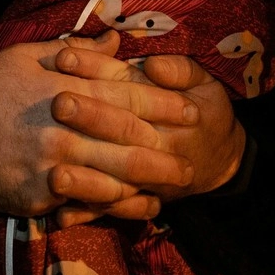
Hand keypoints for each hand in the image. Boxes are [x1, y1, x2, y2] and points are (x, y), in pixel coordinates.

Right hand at [0, 31, 195, 219]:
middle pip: (129, 144)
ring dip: (145, 187)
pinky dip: (112, 207)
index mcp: (67, 88)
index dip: (165, 106)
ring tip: (170, 192)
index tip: (192, 111)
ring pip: (112, 179)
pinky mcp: (38, 196)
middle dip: (165, 155)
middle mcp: (66, 128)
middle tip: (192, 164)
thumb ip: (78, 52)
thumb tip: (117, 44)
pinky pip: (84, 203)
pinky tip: (132, 208)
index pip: (128, 96)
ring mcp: (53, 164)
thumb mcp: (28, 54)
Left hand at [49, 41, 245, 226]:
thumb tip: (152, 65)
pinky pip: (114, 209)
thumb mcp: (204, 82)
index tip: (63, 58)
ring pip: (117, 179)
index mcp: (171, 111)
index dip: (96, 68)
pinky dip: (89, 214)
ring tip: (54, 176)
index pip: (128, 85)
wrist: (220, 159)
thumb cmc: (206, 110)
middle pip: (121, 130)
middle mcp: (158, 146)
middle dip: (90, 118)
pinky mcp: (140, 200)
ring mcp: (149, 178)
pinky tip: (61, 216)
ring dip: (85, 180)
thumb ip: (181, 70)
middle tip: (57, 104)